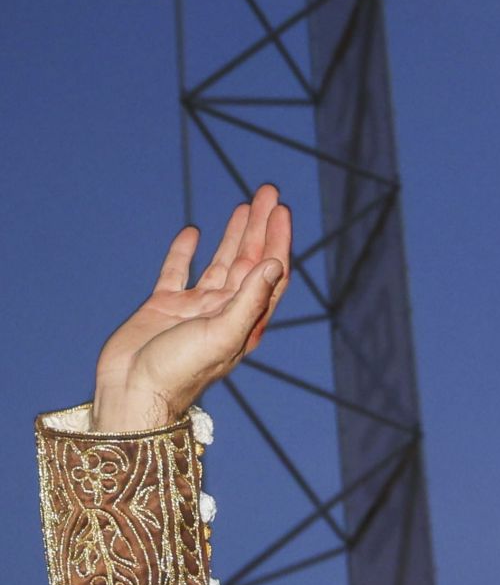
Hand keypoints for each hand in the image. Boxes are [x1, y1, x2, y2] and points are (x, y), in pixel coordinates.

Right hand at [92, 183, 290, 431]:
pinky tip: (193, 232)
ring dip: (234, 234)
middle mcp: (224, 313)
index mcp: (244, 322)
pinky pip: (177, 272)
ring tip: (244, 204)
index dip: (277, 241)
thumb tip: (273, 264)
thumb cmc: (179, 373)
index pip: (270, 274)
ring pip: (220, 263)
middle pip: (250, 261)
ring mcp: (194, 309)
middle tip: (268, 191)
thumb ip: (248, 301)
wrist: (134, 393)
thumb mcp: (222, 335)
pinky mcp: (163, 307)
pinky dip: (185, 251)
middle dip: (260, 227)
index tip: (280, 209)